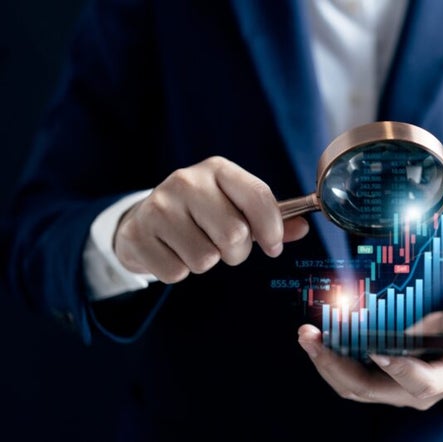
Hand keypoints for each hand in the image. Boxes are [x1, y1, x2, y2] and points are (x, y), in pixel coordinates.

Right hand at [114, 156, 308, 282]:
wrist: (143, 219)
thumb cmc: (201, 213)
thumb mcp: (235, 206)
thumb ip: (270, 218)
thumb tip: (303, 228)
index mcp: (218, 169)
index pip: (259, 197)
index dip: (273, 229)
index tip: (273, 248)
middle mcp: (187, 181)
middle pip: (234, 234)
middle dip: (237, 252)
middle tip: (225, 247)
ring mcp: (158, 206)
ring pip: (205, 258)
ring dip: (206, 262)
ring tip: (195, 245)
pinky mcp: (137, 234)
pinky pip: (176, 272)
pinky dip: (179, 271)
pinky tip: (172, 252)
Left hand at [297, 296, 442, 409]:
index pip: (418, 383)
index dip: (398, 369)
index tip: (375, 348)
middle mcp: (415, 392)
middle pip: (371, 388)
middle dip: (337, 364)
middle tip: (313, 336)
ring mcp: (395, 389)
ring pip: (353, 387)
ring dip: (325, 362)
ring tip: (306, 335)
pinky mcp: (380, 379)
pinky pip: (350, 377)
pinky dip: (330, 359)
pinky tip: (317, 338)